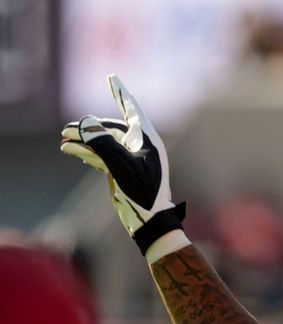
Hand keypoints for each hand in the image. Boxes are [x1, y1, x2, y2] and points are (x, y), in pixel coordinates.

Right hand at [60, 74, 187, 259]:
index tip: (111, 77)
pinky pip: (102, 155)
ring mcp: (131, 158)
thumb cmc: (143, 193)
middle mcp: (140, 145)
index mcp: (147, 139)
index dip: (120, 92)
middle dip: (89, 126)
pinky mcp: (123, 171)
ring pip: (104, 142)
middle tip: (67, 130)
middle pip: (111, 127)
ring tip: (64, 139)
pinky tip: (70, 150)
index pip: (131, 109)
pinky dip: (87, 152)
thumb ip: (103, 144)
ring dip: (84, 139)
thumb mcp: (122, 166)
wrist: (150, 219)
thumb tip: (85, 124)